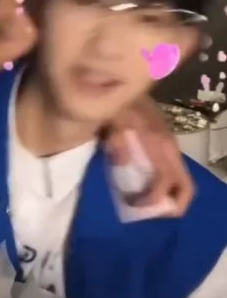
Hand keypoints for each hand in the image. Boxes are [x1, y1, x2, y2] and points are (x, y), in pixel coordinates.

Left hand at [106, 98, 193, 215]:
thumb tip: (122, 162)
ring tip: (146, 205)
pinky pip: (172, 171)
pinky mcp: (165, 144)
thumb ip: (116, 138)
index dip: (153, 198)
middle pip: (185, 186)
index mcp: (159, 144)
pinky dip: (164, 186)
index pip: (166, 180)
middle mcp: (170, 148)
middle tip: (149, 214)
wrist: (122, 83)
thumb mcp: (111, 118)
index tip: (134, 205)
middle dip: (172, 206)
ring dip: (168, 197)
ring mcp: (169, 146)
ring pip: (181, 180)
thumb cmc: (115, 103)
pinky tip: (145, 188)